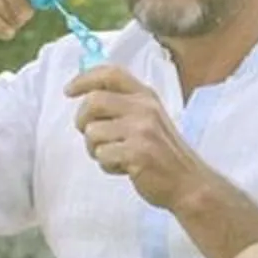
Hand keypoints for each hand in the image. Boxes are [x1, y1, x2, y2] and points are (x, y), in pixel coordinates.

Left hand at [63, 65, 203, 209]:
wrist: (188, 182)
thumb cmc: (163, 153)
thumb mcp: (150, 119)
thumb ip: (124, 105)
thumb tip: (87, 95)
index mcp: (146, 97)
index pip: (110, 74)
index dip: (85, 79)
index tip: (69, 90)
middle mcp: (144, 109)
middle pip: (93, 101)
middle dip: (81, 120)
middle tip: (88, 134)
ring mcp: (142, 130)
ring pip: (93, 132)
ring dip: (95, 149)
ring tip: (114, 156)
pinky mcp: (137, 153)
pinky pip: (102, 155)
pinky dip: (107, 165)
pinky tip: (123, 168)